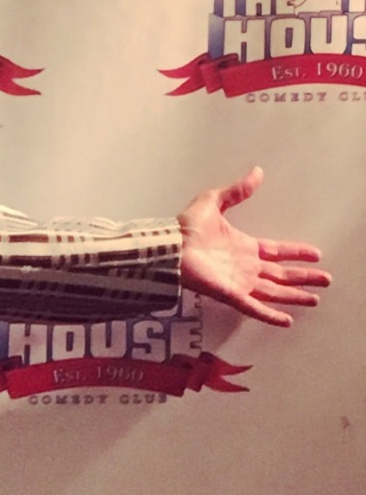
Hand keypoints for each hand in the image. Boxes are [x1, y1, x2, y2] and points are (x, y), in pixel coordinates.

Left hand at [177, 166, 328, 326]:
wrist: (170, 246)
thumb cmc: (186, 227)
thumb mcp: (214, 201)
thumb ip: (237, 192)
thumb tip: (257, 173)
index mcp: (244, 247)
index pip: (277, 251)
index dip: (296, 253)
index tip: (316, 255)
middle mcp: (245, 267)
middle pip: (281, 274)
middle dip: (303, 278)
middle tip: (325, 281)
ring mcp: (239, 282)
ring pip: (274, 292)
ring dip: (294, 296)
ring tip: (314, 299)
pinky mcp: (230, 294)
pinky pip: (254, 307)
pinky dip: (270, 314)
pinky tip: (286, 321)